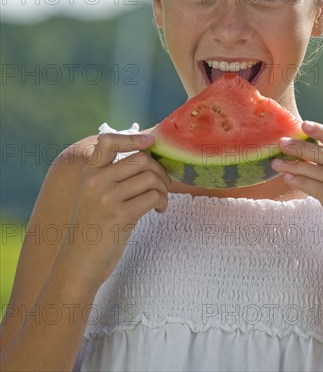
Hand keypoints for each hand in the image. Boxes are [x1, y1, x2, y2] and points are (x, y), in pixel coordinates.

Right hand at [59, 132, 170, 286]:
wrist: (78, 264)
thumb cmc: (93, 228)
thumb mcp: (95, 196)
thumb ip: (113, 176)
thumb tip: (149, 158)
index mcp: (89, 173)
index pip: (108, 141)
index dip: (133, 138)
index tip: (151, 142)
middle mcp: (96, 181)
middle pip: (141, 159)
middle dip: (160, 170)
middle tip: (164, 185)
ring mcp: (107, 198)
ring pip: (151, 178)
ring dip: (164, 189)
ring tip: (161, 201)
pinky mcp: (120, 216)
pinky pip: (153, 197)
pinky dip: (162, 202)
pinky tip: (158, 211)